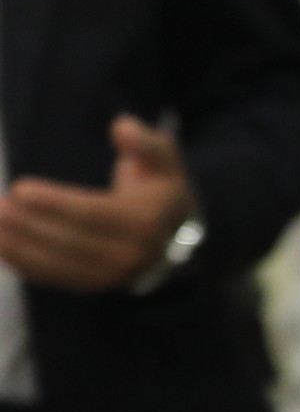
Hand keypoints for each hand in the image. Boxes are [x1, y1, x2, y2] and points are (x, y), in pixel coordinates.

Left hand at [0, 117, 193, 292]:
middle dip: (28, 226)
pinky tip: (1, 245)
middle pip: (71, 242)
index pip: (94, 215)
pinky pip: (55, 277)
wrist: (170, 232)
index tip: (19, 189)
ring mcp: (112, 275)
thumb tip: (123, 127)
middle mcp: (130, 255)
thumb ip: (145, 142)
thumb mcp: (162, 159)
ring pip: (58, 264)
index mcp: (146, 223)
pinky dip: (24, 265)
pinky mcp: (94, 284)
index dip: (56, 204)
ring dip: (19, 246)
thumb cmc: (157, 186)